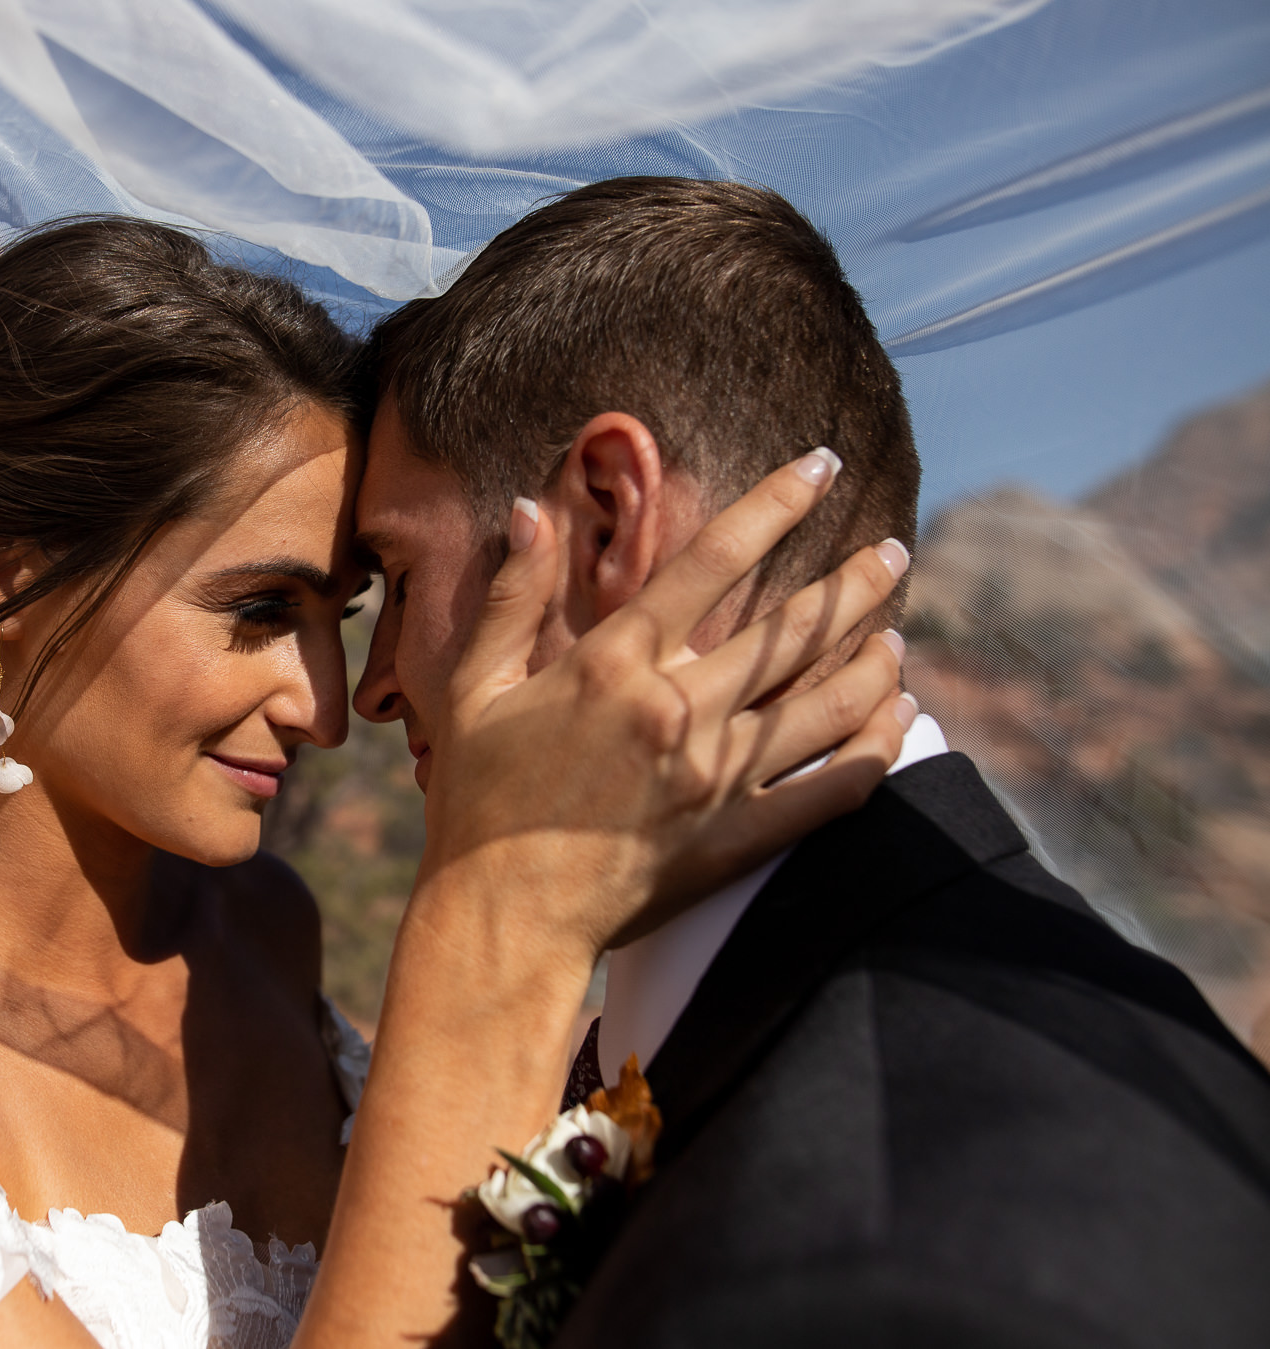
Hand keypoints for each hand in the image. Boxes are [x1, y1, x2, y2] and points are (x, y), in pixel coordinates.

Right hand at [303, 449, 910, 1348]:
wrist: (503, 912)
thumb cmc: (477, 797)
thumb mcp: (476, 686)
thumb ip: (514, 597)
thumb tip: (531, 511)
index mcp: (615, 664)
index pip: (713, 561)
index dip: (775, 503)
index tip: (822, 465)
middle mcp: (678, 708)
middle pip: (792, 627)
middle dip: (854, 582)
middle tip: (894, 550)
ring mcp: (716, 774)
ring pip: (825, 700)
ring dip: (872, 657)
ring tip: (898, 628)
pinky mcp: (738, 835)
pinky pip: (831, 787)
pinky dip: (877, 748)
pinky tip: (903, 717)